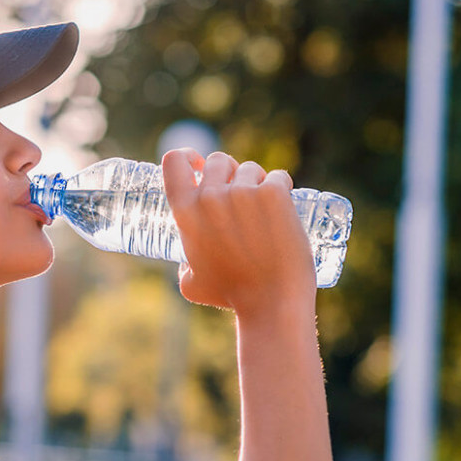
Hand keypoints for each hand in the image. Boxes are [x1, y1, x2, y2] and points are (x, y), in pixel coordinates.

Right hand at [161, 149, 316, 316]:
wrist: (272, 303)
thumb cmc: (232, 296)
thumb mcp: (192, 283)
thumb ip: (184, 266)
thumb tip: (187, 263)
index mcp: (185, 212)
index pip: (174, 161)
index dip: (187, 156)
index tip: (199, 165)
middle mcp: (210, 196)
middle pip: (218, 161)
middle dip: (230, 174)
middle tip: (243, 197)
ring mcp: (243, 193)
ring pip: (251, 168)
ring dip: (258, 182)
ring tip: (266, 211)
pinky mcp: (274, 194)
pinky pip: (278, 176)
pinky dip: (282, 187)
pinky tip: (285, 206)